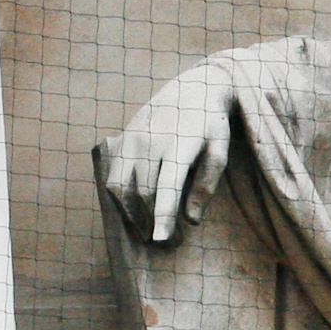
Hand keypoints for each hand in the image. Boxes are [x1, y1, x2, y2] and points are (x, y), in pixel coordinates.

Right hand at [98, 65, 237, 245]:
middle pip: (143, 191)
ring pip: (119, 186)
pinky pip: (111, 176)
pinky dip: (119, 198)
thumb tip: (191, 220)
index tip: (161, 239)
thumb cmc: (210, 124)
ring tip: (145, 229)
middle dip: (151, 221)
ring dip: (130, 213)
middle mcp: (150, 140)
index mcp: (180, 142)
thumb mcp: (219, 150)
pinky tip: (133, 209)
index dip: (163, 215)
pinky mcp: (122, 140)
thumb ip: (206, 185)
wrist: (193, 88)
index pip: (167, 185)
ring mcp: (132, 139)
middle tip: (166, 241)